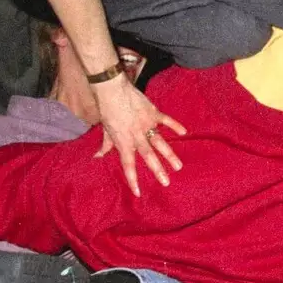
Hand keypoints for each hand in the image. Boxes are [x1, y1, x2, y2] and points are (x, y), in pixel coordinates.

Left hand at [90, 75, 185, 196]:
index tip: (138, 193)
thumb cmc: (107, 111)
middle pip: (148, 156)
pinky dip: (175, 125)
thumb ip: (105, 145)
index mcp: (123, 142)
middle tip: (167, 182)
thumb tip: (97, 157)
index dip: (132, 179)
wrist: (112, 90)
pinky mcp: (153, 113)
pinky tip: (185, 132)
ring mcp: (146, 124)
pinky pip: (166, 120)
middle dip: (158, 170)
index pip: (128, 165)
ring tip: (178, 166)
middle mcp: (136, 136)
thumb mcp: (105, 130)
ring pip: (159, 142)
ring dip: (169, 155)